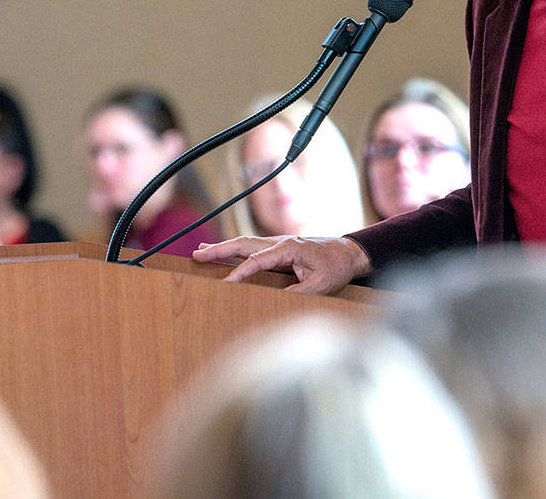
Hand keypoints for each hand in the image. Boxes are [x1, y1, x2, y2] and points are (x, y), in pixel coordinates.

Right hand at [192, 235, 372, 295]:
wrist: (349, 253)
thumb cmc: (336, 267)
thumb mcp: (323, 284)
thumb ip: (300, 293)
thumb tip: (276, 302)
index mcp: (289, 248)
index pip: (258, 260)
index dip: (241, 272)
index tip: (225, 284)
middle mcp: (280, 242)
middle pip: (244, 245)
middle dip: (220, 250)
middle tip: (196, 255)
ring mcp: (278, 244)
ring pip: (245, 245)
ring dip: (223, 249)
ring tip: (200, 252)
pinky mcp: (278, 249)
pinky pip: (252, 249)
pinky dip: (234, 251)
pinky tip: (221, 253)